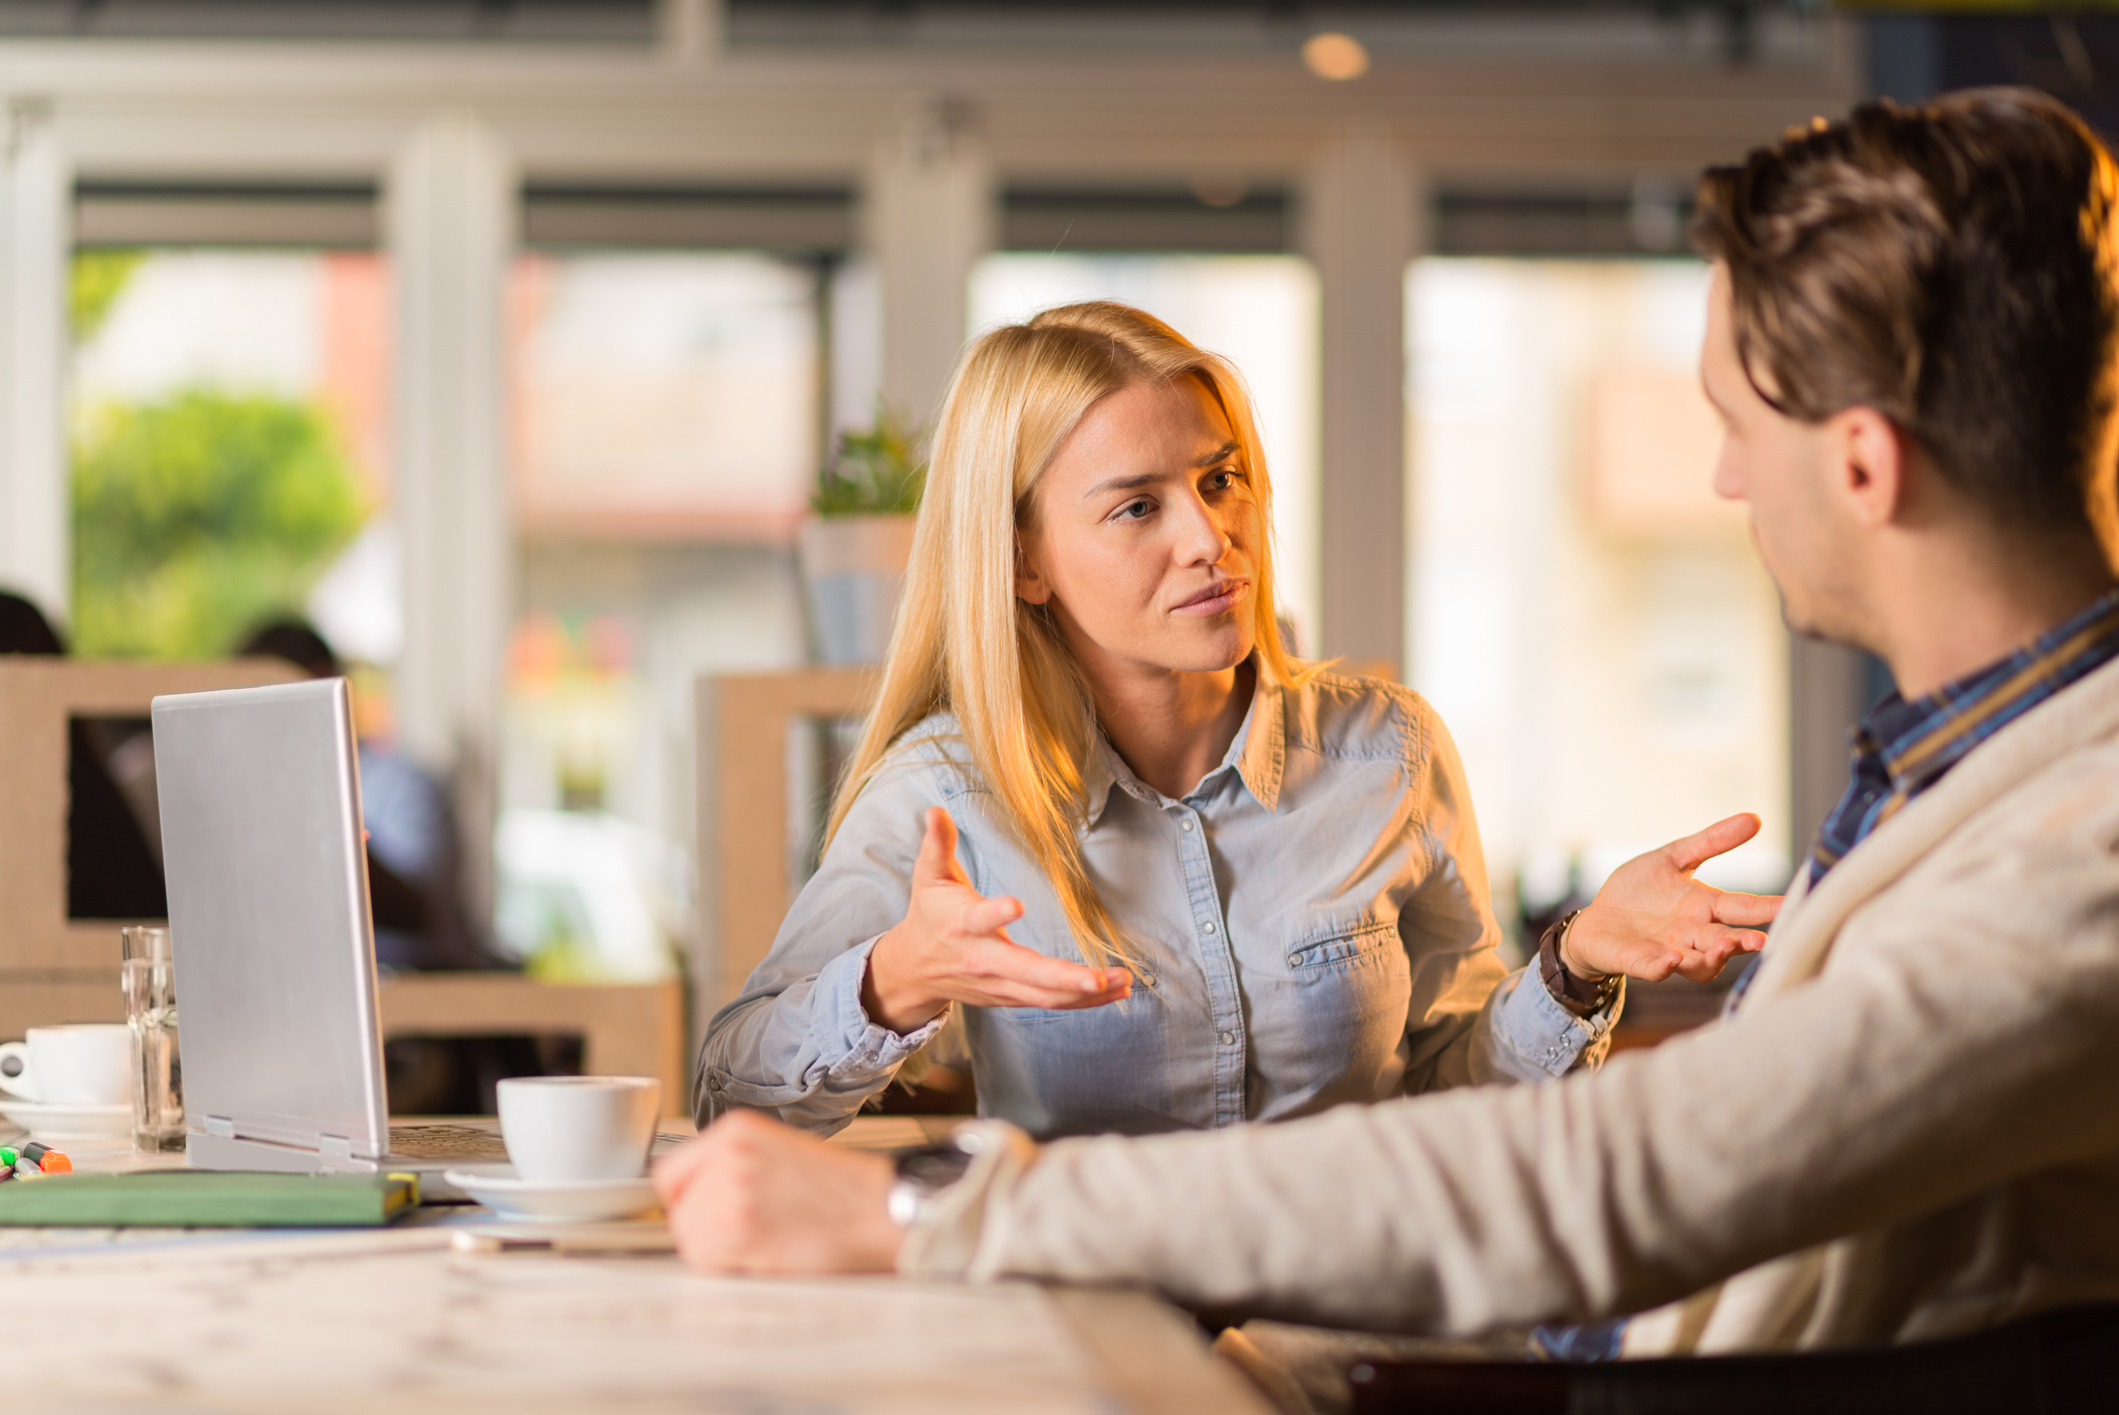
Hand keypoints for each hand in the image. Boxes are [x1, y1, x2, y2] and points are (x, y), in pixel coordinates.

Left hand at [655, 1111, 901, 1273]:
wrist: (881, 1210)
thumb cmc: (843, 1193)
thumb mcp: (779, 1154)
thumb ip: (732, 1168)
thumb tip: (695, 1202)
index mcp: (737, 1129)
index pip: (672, 1172)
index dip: (691, 1203)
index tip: (709, 1217)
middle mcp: (728, 1152)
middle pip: (680, 1211)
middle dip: (707, 1232)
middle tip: (753, 1238)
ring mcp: (731, 1188)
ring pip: (691, 1239)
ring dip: (721, 1254)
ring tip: (767, 1244)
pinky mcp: (739, 1227)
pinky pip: (707, 1261)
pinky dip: (733, 1268)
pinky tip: (770, 1255)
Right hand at [862, 807, 1132, 1032]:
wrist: (914, 969)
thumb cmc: (930, 915)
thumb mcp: (929, 876)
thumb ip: (937, 843)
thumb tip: (936, 809)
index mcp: (963, 925)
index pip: (980, 919)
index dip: (996, 913)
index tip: (1017, 904)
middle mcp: (983, 959)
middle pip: (1025, 973)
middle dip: (1063, 978)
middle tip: (1099, 978)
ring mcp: (999, 984)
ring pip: (1045, 995)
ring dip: (1086, 993)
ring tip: (1123, 981)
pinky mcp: (1011, 996)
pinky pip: (1050, 1003)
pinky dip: (1084, 1002)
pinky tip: (1115, 992)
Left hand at [1563, 812, 1781, 984]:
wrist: (1596, 919)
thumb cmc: (1639, 891)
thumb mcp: (1673, 858)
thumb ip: (1711, 842)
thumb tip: (1756, 818)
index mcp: (1705, 907)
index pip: (1744, 907)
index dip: (1770, 908)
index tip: (1796, 905)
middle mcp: (1693, 934)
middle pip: (1727, 941)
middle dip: (1745, 941)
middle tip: (1761, 940)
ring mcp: (1669, 951)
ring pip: (1700, 963)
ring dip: (1713, 957)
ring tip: (1724, 946)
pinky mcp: (1639, 961)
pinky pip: (1655, 969)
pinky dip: (1664, 966)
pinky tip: (1671, 958)